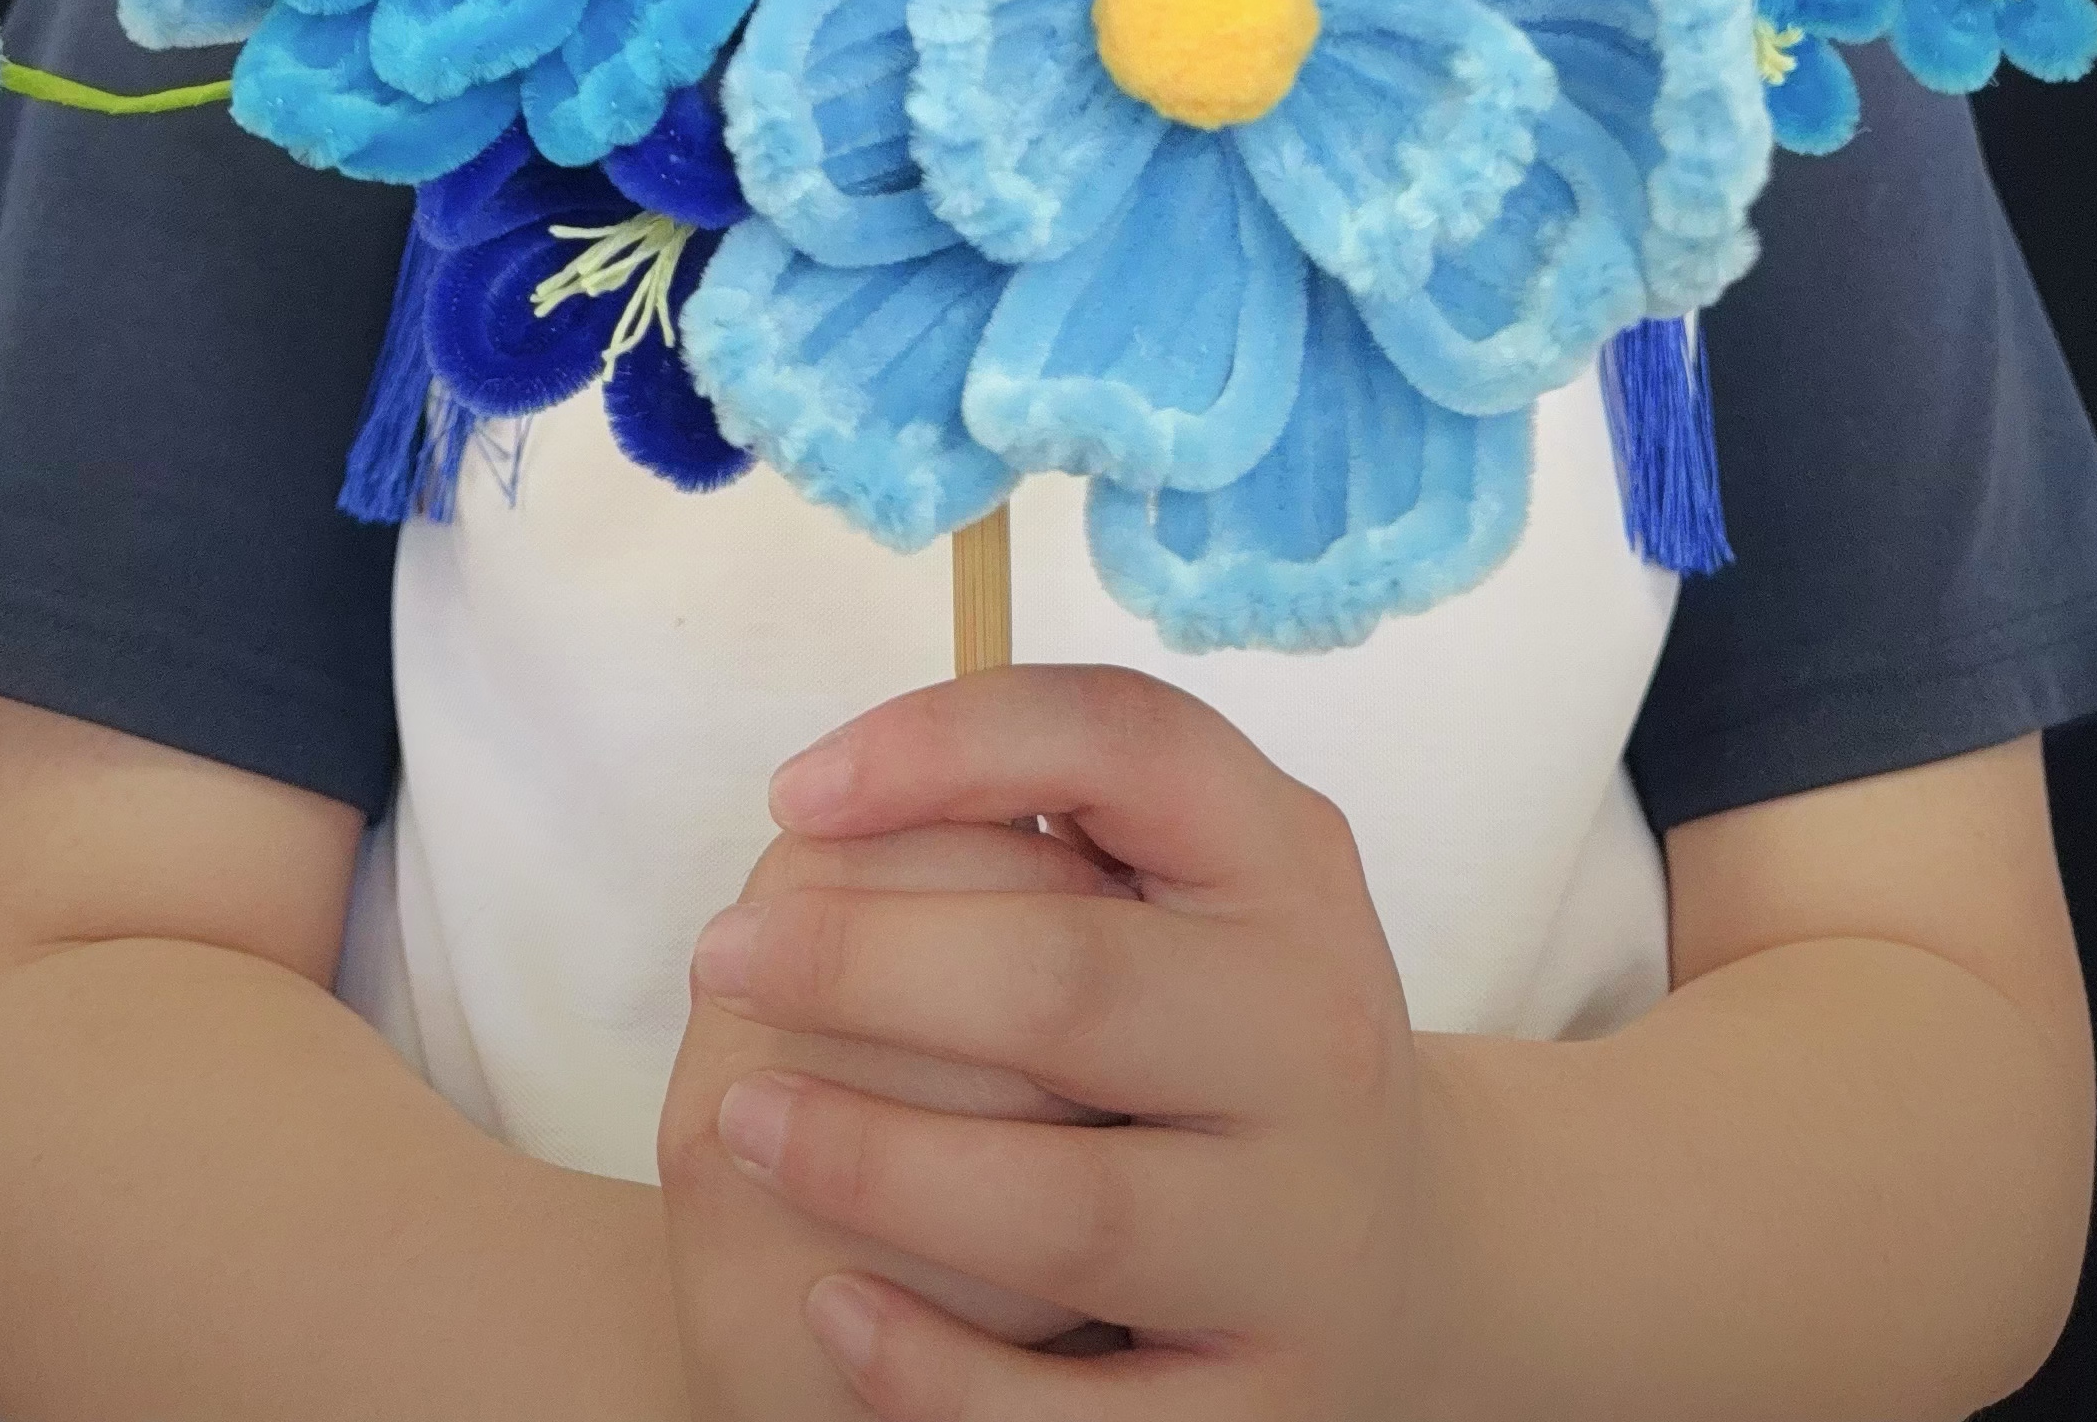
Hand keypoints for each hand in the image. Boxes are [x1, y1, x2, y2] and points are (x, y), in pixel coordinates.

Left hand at [678, 666, 1450, 1416]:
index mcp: (1290, 870)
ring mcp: (1304, 1239)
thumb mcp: (1172, 886)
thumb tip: (830, 805)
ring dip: (876, 1162)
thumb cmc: (1200, 1035)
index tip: (791, 788)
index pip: (1133, 743)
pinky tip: (836, 1310)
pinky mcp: (1268, 1411)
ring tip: (746, 1117)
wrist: (1374, 1263)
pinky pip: (1079, 1420)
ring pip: (1073, 1209)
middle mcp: (1323, 1039)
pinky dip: (937, 1372)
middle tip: (722, 956)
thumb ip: (1034, 819)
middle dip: (864, 964)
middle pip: (1074, 981)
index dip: (952, 744)